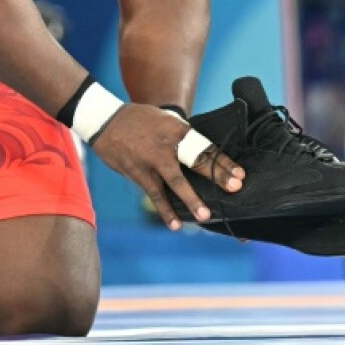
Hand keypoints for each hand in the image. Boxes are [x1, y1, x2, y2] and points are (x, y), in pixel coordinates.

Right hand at [90, 103, 244, 230]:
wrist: (105, 121)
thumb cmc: (140, 120)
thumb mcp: (165, 120)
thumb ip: (182, 137)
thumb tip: (202, 154)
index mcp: (178, 129)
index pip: (206, 146)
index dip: (224, 161)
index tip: (240, 174)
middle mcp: (168, 144)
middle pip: (196, 161)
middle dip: (216, 175)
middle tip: (234, 187)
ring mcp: (152, 160)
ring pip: (175, 182)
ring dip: (191, 199)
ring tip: (206, 216)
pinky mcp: (138, 173)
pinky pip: (155, 194)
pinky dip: (165, 210)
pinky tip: (176, 224)